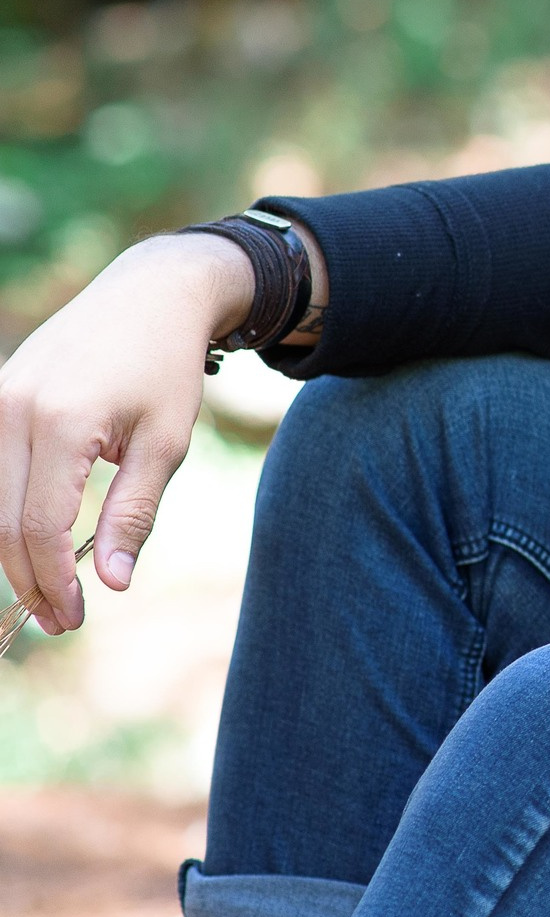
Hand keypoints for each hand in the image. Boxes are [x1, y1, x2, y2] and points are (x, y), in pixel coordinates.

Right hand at [0, 234, 253, 635]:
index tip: (77, 616)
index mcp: (61, 421)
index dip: (52, 580)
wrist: (148, 296)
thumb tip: (113, 583)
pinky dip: (3, 514)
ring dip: (8, 555)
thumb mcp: (167, 442)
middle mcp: (11, 409)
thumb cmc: (166, 369)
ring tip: (47, 592)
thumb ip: (134, 513)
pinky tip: (30, 546)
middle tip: (61, 620)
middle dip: (27, 579)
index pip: (36, 525)